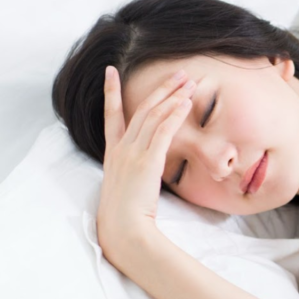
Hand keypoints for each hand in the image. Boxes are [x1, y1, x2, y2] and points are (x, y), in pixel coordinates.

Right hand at [98, 65, 195, 248]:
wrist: (123, 227)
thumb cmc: (126, 214)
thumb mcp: (127, 187)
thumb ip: (134, 172)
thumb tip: (146, 170)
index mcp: (113, 153)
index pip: (111, 115)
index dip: (111, 91)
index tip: (110, 70)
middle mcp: (121, 148)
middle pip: (141, 109)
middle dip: (160, 88)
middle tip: (178, 73)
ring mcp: (132, 153)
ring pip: (152, 115)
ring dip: (172, 96)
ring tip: (188, 82)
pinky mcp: (146, 161)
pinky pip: (162, 132)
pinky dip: (173, 115)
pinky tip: (184, 104)